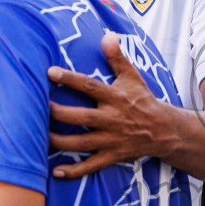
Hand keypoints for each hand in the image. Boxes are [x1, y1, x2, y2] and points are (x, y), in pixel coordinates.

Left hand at [46, 32, 168, 179]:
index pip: (89, 86)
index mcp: (115, 98)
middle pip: (81, 117)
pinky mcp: (112, 155)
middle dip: (59, 114)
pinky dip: (74, 171)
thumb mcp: (133, 76)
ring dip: (60, 142)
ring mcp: (111, 139)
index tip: (50, 72)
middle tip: (40, 108)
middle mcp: (112, 119)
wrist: (164, 130)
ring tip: (40, 138)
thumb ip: (117, 57)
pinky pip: (91, 166)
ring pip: (81, 143)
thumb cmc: (143, 100)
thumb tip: (108, 34)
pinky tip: (55, 171)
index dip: (70, 79)